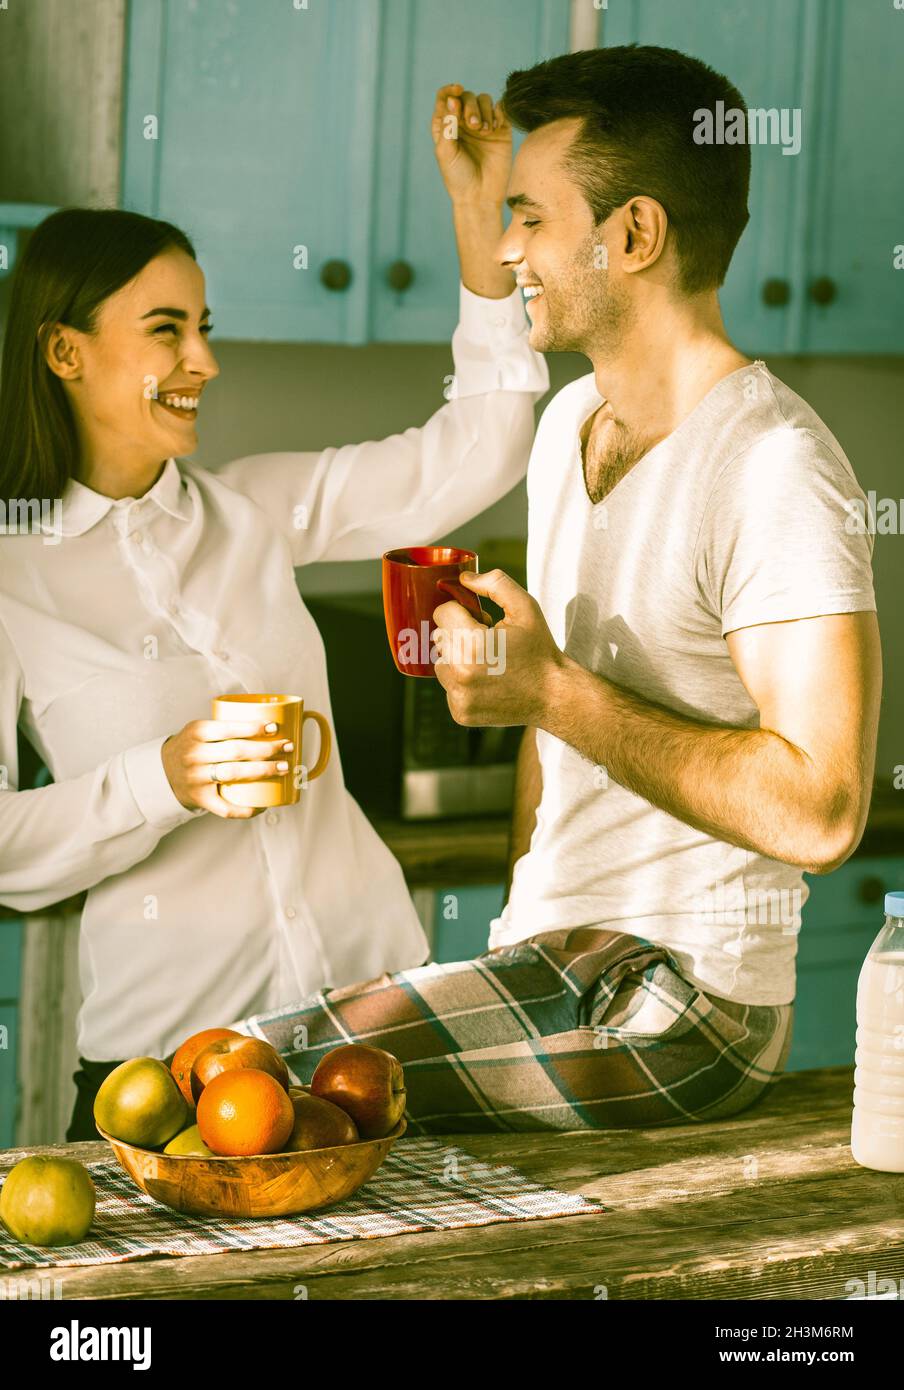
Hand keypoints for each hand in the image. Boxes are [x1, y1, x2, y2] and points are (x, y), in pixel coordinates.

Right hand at [161, 719, 294, 819]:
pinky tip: (264, 805)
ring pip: (235, 774)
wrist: (163, 772)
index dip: (253, 728)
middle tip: (287, 747)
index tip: (274, 727)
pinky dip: (246, 809)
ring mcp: (197, 778)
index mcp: (196, 732)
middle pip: (236, 751)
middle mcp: (195, 755)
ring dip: (263, 771)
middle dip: (266, 749)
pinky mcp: (200, 799)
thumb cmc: (192, 746)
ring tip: (283, 768)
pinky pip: (225, 807)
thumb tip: (269, 725)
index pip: (228, 728)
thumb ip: (225, 726)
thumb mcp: (200, 729)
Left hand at [431, 82, 511, 205]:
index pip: (445, 98)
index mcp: (446, 125)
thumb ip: (447, 125)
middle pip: (467, 97)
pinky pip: (501, 109)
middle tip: (474, 126)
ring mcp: (483, 125)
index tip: (456, 91)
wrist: (480, 196)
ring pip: (484, 100)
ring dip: (484, 110)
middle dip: (470, 106)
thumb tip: (452, 99)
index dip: (450, 90)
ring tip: (485, 131)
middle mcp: (464, 122)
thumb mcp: (445, 152)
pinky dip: (498, 112)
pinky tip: (495, 127)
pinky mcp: (500, 130)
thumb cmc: (458, 178)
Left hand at [432, 569, 564, 726]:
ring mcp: (459, 697)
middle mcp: (461, 673)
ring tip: (487, 662)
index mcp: (473, 644)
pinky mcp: (460, 713)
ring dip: (457, 658)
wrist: (554, 695)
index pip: (442, 613)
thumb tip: (463, 579)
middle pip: (440, 638)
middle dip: (460, 634)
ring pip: (441, 663)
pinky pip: (448, 687)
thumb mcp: (525, 607)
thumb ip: (495, 584)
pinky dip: (462, 682)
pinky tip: (487, 681)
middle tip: (489, 642)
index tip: (482, 620)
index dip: (462, 612)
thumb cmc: (539, 649)